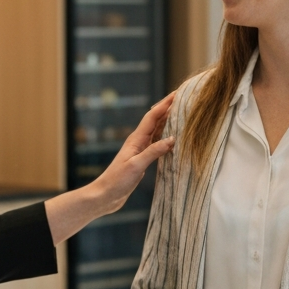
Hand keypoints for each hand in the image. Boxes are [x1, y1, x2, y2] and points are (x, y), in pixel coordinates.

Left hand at [95, 92, 175, 213]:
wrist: (106, 195)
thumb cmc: (117, 180)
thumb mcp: (136, 166)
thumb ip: (153, 152)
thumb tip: (172, 139)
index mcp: (136, 139)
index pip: (152, 116)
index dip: (164, 104)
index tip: (177, 94)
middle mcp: (138, 141)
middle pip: (155, 120)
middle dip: (168, 108)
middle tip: (182, 99)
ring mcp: (140, 150)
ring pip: (156, 131)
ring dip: (168, 121)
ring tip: (181, 114)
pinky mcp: (142, 159)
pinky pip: (156, 143)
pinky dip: (166, 138)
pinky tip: (174, 139)